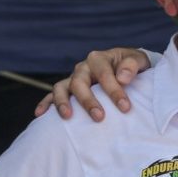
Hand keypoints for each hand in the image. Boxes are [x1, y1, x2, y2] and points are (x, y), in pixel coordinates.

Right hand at [34, 48, 152, 120]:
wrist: (127, 68)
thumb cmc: (133, 66)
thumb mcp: (137, 60)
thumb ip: (131, 66)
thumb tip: (123, 78)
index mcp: (99, 59)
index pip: (104, 74)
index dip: (114, 91)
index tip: (125, 107)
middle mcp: (83, 68)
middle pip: (79, 82)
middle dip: (88, 100)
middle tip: (99, 117)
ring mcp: (73, 79)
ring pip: (61, 88)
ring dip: (62, 102)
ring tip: (67, 117)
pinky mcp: (68, 90)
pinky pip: (52, 95)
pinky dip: (45, 104)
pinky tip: (40, 115)